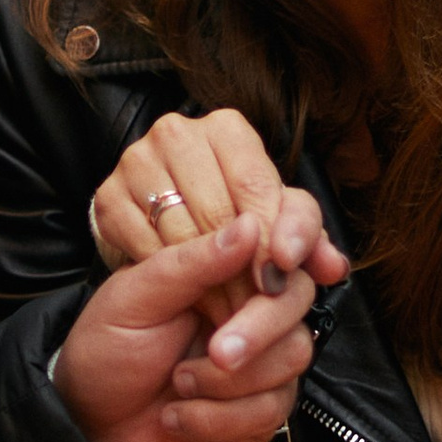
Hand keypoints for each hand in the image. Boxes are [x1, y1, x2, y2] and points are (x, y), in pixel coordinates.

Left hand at [57, 215, 319, 441]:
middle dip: (259, 327)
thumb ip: (191, 262)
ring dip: (227, 381)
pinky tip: (178, 416)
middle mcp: (251, 303)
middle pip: (297, 296)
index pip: (286, 229)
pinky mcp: (263, 405)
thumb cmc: (108, 349)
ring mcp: (263, 355)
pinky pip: (271, 407)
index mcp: (223, 263)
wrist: (94, 426)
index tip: (281, 256)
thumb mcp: (134, 298)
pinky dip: (217, 418)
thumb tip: (247, 225)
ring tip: (177, 383)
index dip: (298, 235)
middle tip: (216, 352)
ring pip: (293, 353)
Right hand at [87, 111, 347, 332]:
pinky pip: (141, 244)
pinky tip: (188, 298)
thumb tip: (333, 266)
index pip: (255, 183)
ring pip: (178, 229)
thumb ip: (306, 241)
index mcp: (226, 129)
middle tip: (255, 307)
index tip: (280, 277)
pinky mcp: (107, 197)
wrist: (160, 227)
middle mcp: (177, 134)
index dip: (271, 235)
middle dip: (240, 267)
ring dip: (206, 280)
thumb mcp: (274, 224)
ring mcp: (135, 162)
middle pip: (216, 208)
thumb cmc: (229, 222)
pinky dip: (168, 277)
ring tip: (229, 312)